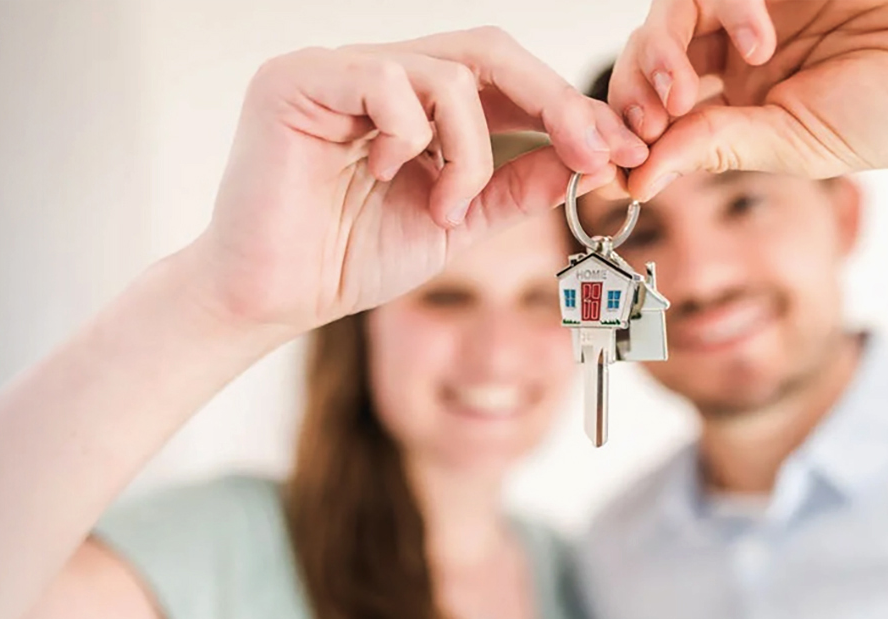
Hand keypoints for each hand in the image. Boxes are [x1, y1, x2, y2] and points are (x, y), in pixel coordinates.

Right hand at [182, 27, 647, 332]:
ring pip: (446, 72)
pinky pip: (387, 81)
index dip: (563, 107)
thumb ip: (511, 186)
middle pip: (485, 50)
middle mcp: (370, 71)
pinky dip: (410, 135)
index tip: (617, 151)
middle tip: (593, 151)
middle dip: (552, 102)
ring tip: (445, 207)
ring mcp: (332, 69)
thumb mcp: (453, 222)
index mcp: (407, 99)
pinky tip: (385, 174)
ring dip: (470, 149)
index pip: (499, 76)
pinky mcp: (295, 80)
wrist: (269, 300)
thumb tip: (584, 157)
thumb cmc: (344, 260)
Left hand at [610, 0, 887, 199]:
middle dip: (632, 91)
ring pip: (670, 12)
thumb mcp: (795, 144)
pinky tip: (759, 41)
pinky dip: (726, 7)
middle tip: (648, 122)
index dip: (622, 130)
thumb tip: (633, 181)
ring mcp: (752, 4)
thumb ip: (714, 149)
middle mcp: (733, 50)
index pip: (652, 107)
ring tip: (687, 92)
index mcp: (733, 100)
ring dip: (662, 52)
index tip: (613, 163)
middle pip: (647, 54)